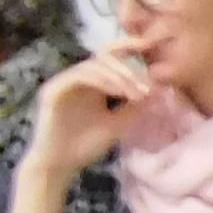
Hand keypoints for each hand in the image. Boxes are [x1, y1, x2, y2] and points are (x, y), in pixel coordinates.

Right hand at [23, 48, 152, 185]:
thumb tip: (159, 92)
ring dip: (118, 76)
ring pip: (93, 65)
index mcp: (92, 83)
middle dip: (128, 69)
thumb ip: (135, 108)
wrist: (60, 166)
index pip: (111, 58)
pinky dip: (101, 80)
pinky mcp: (54, 90)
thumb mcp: (117, 125)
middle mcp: (77, 78)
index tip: (152, 46)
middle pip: (104, 57)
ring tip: (136, 93)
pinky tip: (117, 92)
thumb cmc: (85, 147)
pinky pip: (79, 76)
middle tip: (146, 87)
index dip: (129, 47)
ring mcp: (64, 83)